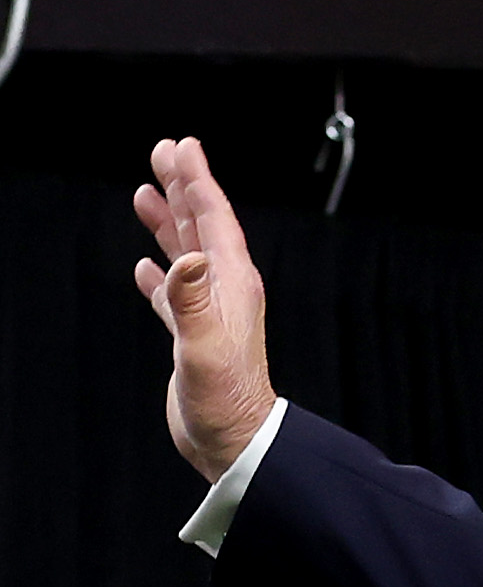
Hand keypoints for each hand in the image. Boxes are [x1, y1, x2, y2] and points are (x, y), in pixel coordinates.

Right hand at [134, 138, 277, 481]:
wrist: (235, 440)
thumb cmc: (225, 398)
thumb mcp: (205, 346)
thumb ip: (191, 301)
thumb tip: (182, 257)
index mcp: (231, 283)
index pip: (212, 218)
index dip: (197, 180)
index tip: (182, 146)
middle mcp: (223, 290)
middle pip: (200, 225)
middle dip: (182, 187)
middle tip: (163, 152)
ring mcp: (208, 312)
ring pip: (185, 254)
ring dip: (168, 224)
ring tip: (145, 194)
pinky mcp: (193, 337)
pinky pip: (174, 294)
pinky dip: (159, 276)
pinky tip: (144, 268)